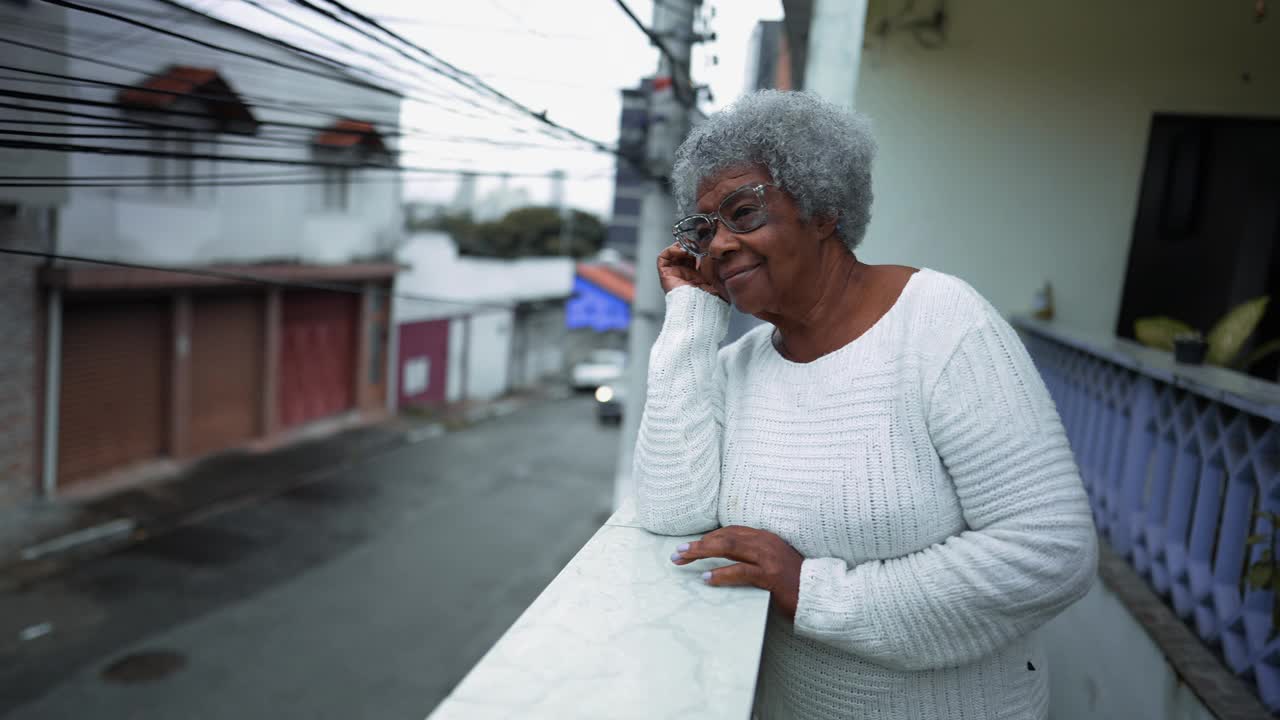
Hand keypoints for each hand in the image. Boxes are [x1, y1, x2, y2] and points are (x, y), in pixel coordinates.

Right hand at [657, 243, 725, 300]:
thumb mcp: (718, 275)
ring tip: (689, 246)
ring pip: (673, 254)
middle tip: (697, 242)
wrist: (701, 306)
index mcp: (699, 276)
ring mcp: (675, 274)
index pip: (696, 257)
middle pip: (684, 254)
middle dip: (690, 245)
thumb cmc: (712, 295)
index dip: (699, 248)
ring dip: (680, 246)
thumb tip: (714, 249)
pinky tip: (682, 250)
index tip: (705, 243)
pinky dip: (671, 250)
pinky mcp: (665, 275)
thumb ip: (715, 262)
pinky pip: (663, 257)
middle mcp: (686, 275)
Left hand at [670, 525, 804, 619]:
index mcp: (764, 537)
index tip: (689, 546)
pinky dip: (721, 574)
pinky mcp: (771, 576)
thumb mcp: (772, 561)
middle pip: (724, 537)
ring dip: (702, 553)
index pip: (729, 532)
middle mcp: (765, 542)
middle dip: (698, 544)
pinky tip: (706, 578)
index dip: (707, 538)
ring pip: (728, 548)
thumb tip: (725, 559)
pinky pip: (741, 571)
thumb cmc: (792, 582)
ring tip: (683, 559)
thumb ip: (752, 556)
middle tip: (678, 552)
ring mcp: (768, 558)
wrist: (817, 594)